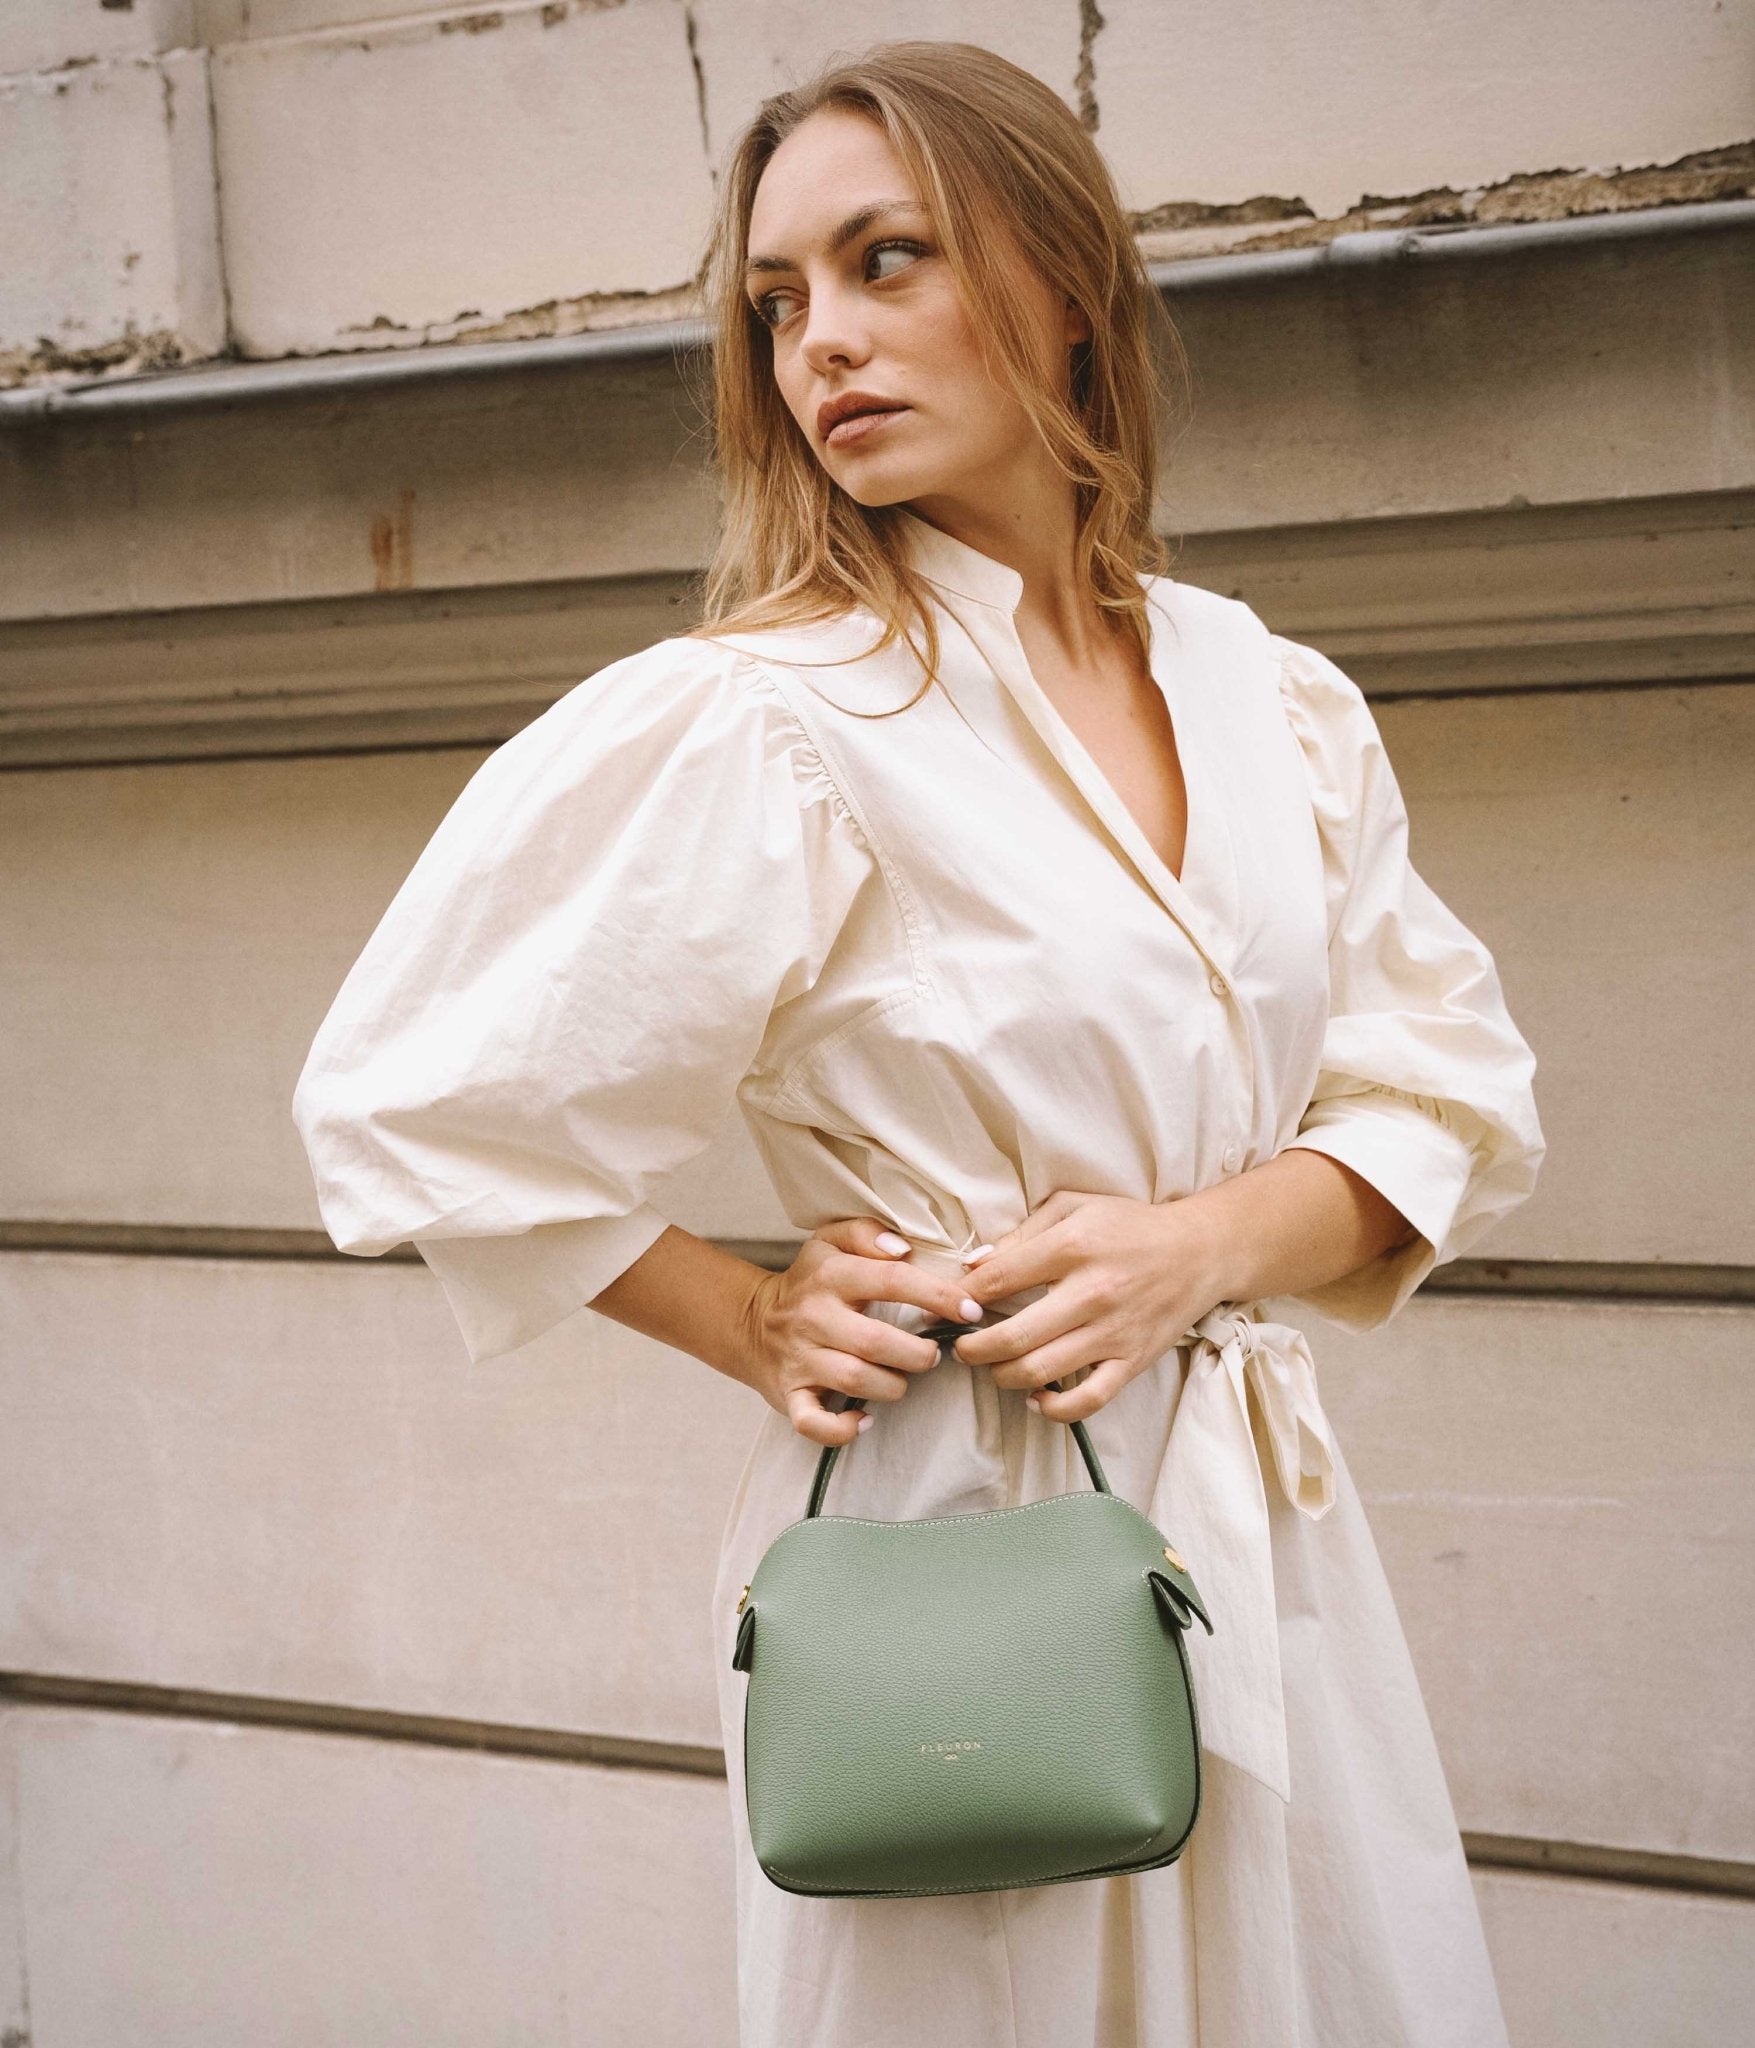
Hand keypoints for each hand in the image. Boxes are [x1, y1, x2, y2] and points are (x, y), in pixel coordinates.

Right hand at [738, 1218, 987, 1447]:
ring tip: (903, 1379)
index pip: (892, 1280)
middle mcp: (814, 1316)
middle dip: (918, 1353)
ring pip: (854, 1379)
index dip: (937, 1296)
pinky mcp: (789, 1394)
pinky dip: (842, 1428)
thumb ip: (867, 1233)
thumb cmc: (809, 1283)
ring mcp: (800, 1358)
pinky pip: (813, 1421)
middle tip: (932, 1355)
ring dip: (892, 1386)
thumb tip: (903, 1248)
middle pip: (876, 1341)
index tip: (969, 1311)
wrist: (750, 1323)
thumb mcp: (830, 1242)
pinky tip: (863, 1420)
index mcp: (831, 1275)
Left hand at [951, 1190, 1227, 1422]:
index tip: (950, 1308)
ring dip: (1003, 1376)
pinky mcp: (1133, 1361)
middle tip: (960, 1349)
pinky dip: (1054, 1408)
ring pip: (1042, 1371)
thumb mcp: (1073, 1206)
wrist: (1201, 1251)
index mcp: (1073, 1246)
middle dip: (972, 1350)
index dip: (963, 1298)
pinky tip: (1036, 1398)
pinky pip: (1087, 1400)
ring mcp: (1114, 1332)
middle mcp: (1092, 1292)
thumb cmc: (1129, 1226)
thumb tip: (973, 1265)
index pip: (999, 1280)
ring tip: (993, 1367)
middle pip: (1013, 1337)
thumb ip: (1021, 1234)